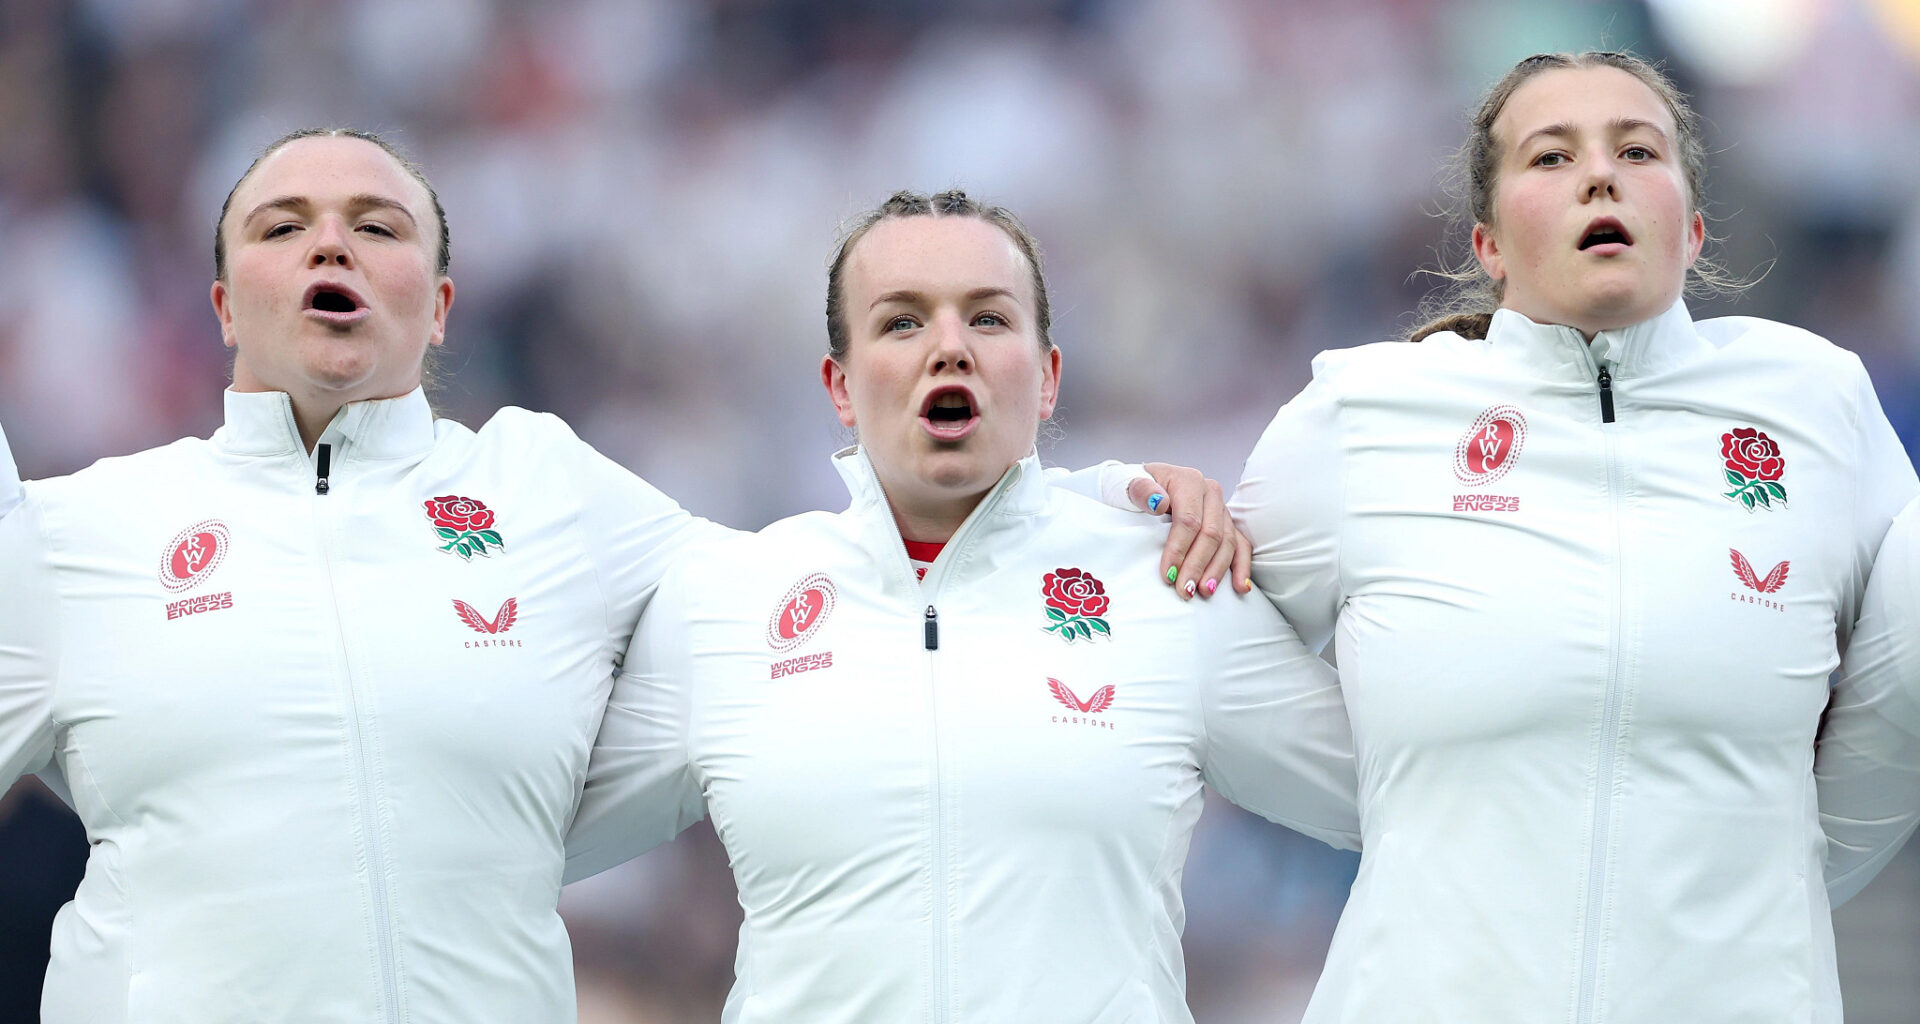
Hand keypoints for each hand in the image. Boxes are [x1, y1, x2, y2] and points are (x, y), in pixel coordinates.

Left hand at [1129, 463, 1252, 599]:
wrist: (1143, 486)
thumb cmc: (1133, 487)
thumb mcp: (1128, 484)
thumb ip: (1141, 490)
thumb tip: (1158, 503)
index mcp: (1189, 480)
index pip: (1189, 520)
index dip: (1179, 549)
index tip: (1167, 575)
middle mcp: (1211, 493)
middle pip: (1211, 533)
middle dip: (1197, 565)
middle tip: (1184, 591)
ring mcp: (1222, 509)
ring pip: (1227, 542)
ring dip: (1217, 570)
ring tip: (1205, 592)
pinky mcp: (1227, 524)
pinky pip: (1241, 545)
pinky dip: (1242, 567)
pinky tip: (1240, 587)